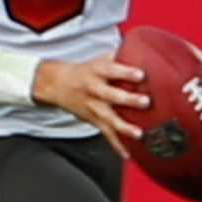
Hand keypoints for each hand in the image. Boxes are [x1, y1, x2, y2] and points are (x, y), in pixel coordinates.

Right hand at [34, 53, 150, 149]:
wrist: (57, 84)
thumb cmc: (84, 71)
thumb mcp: (98, 59)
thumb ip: (119, 55)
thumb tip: (142, 49)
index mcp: (97, 72)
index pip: (112, 70)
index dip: (126, 72)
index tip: (141, 74)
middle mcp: (95, 90)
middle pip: (112, 95)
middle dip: (128, 99)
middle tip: (145, 102)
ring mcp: (94, 107)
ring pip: (109, 118)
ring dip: (124, 127)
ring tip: (138, 133)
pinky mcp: (93, 120)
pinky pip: (106, 134)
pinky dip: (116, 145)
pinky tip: (127, 153)